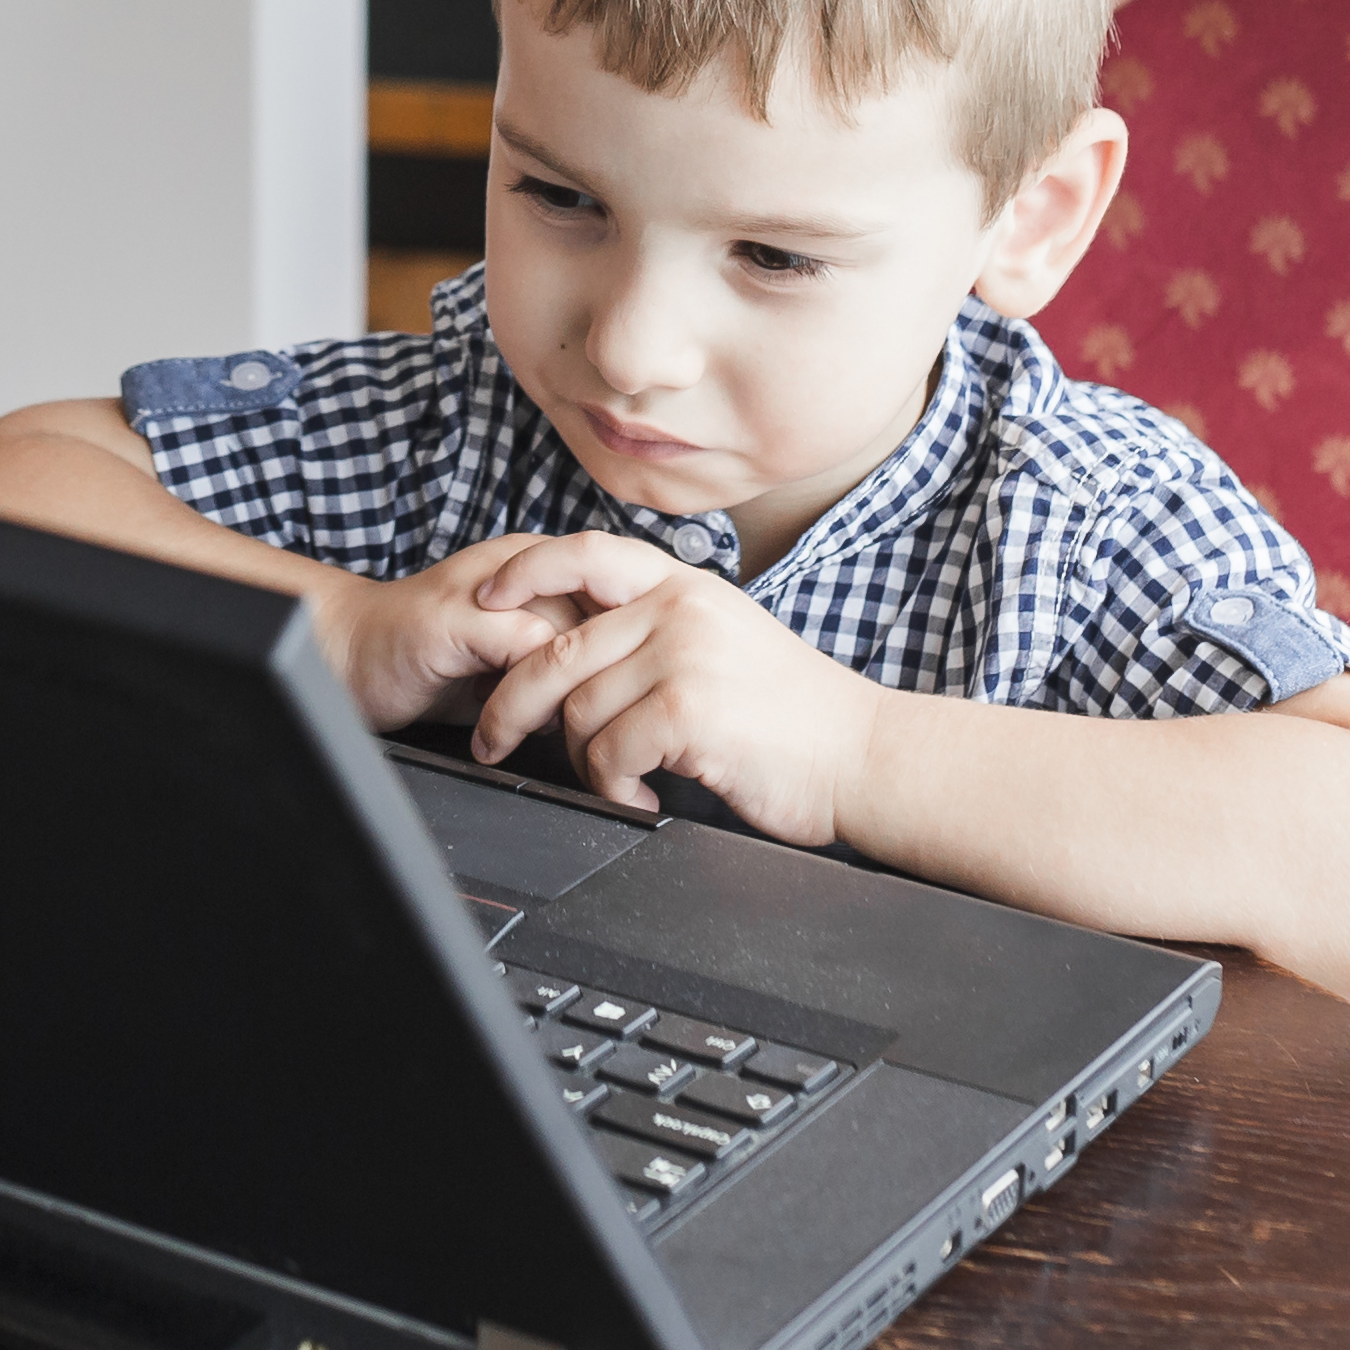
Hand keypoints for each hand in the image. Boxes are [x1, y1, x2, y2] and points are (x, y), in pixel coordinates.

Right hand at [313, 534, 602, 729]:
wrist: (348, 652)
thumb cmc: (430, 660)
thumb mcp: (510, 657)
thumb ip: (562, 658)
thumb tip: (624, 697)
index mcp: (537, 565)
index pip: (620, 595)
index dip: (628, 652)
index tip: (620, 703)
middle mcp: (518, 564)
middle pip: (606, 614)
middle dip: (605, 678)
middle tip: (584, 731)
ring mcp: (487, 585)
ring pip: (571, 633)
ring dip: (568, 694)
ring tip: (543, 734)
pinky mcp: (457, 616)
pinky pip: (527, 652)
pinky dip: (527, 702)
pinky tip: (500, 732)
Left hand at [458, 537, 883, 847]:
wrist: (864, 755)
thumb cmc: (796, 715)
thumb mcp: (727, 639)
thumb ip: (660, 628)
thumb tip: (579, 650)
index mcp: (685, 585)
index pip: (583, 553)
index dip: (524, 572)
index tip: (485, 597)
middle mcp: (679, 608)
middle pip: (554, 649)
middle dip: (509, 704)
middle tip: (493, 741)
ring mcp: (683, 655)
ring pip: (576, 711)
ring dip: (583, 761)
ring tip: (619, 781)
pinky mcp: (687, 710)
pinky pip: (608, 754)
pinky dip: (614, 788)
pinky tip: (644, 797)